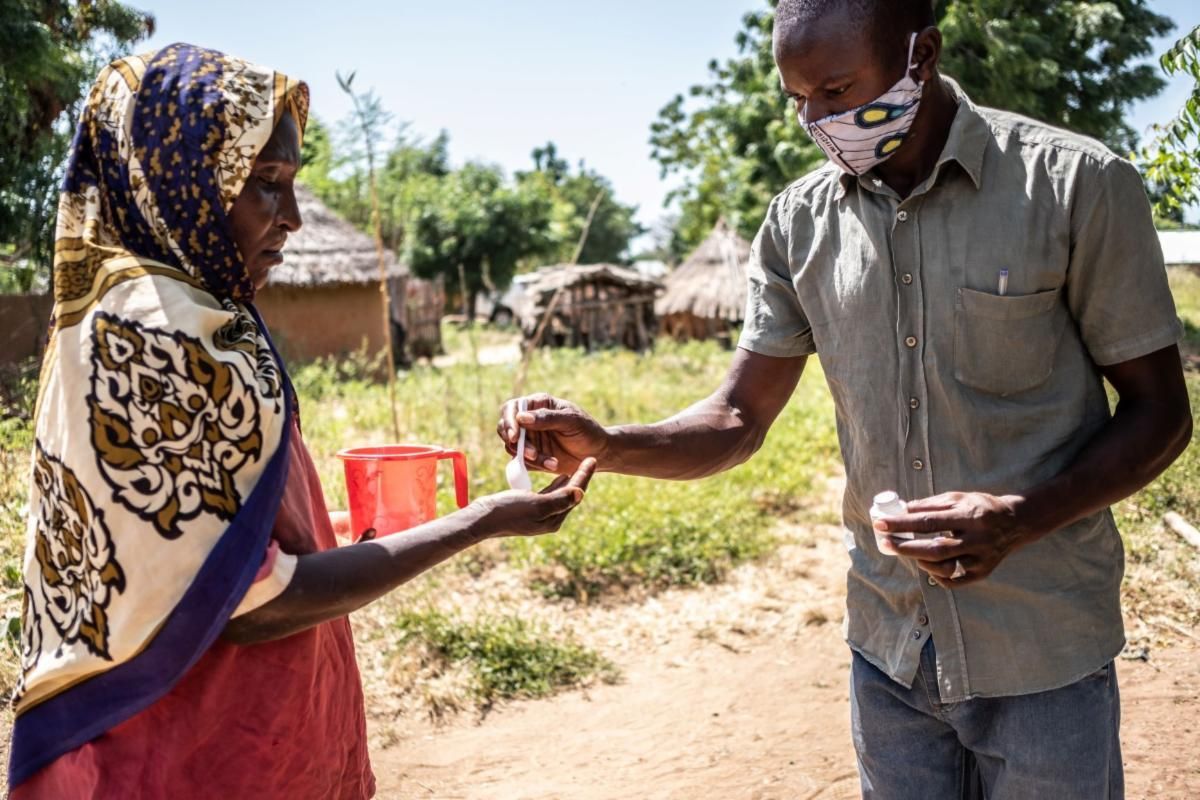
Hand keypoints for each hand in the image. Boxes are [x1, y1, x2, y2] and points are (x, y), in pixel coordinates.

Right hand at [475, 457, 596, 537]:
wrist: (482, 519)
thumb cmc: (507, 510)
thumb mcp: (536, 504)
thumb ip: (559, 499)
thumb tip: (580, 493)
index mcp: (554, 519)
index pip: (574, 494)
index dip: (584, 476)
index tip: (593, 459)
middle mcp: (550, 519)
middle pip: (570, 494)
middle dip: (581, 477)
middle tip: (591, 459)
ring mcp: (540, 516)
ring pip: (561, 493)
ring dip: (571, 479)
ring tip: (581, 465)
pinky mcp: (531, 509)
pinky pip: (550, 494)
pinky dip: (557, 483)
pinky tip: (561, 476)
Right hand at [497, 394, 609, 473]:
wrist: (598, 453)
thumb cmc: (588, 431)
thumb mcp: (571, 421)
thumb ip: (547, 418)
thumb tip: (521, 417)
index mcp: (538, 404)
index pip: (512, 408)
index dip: (509, 421)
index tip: (514, 436)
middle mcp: (529, 420)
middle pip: (505, 428)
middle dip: (514, 442)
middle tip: (531, 454)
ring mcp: (529, 439)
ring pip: (512, 447)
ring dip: (527, 456)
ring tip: (551, 462)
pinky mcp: (531, 455)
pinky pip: (521, 461)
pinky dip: (533, 465)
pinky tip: (552, 464)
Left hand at [873, 492, 1037, 586]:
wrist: (1016, 522)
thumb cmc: (980, 507)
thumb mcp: (957, 498)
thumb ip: (930, 505)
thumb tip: (901, 510)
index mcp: (970, 516)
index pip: (929, 522)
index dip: (902, 523)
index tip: (881, 523)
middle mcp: (977, 540)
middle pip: (935, 549)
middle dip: (905, 547)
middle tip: (885, 542)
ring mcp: (982, 559)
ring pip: (943, 567)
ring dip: (919, 560)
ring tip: (907, 551)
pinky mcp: (983, 572)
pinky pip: (954, 580)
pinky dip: (936, 575)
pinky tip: (927, 565)